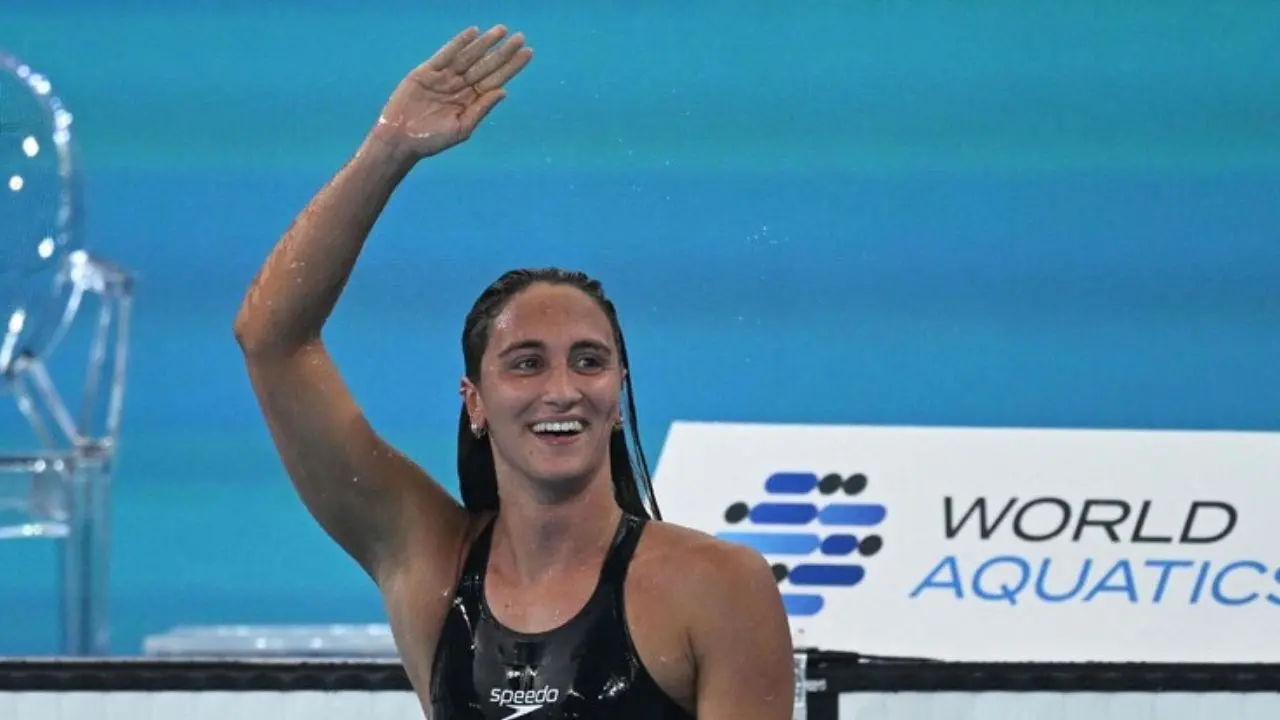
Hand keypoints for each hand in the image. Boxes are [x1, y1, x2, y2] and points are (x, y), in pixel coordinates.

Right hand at [373, 25, 532, 159]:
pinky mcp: (427, 72)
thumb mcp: (461, 128)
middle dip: (503, 52)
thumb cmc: (431, 140)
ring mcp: (444, 78)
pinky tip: (473, 33)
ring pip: (469, 57)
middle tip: (520, 37)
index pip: (495, 80)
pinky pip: (446, 54)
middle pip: (486, 65)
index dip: (511, 66)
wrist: (400, 140)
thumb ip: (481, 109)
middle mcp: (460, 87)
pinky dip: (459, 43)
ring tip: (501, 31)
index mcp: (471, 101)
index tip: (527, 53)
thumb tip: (504, 91)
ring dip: (485, 44)